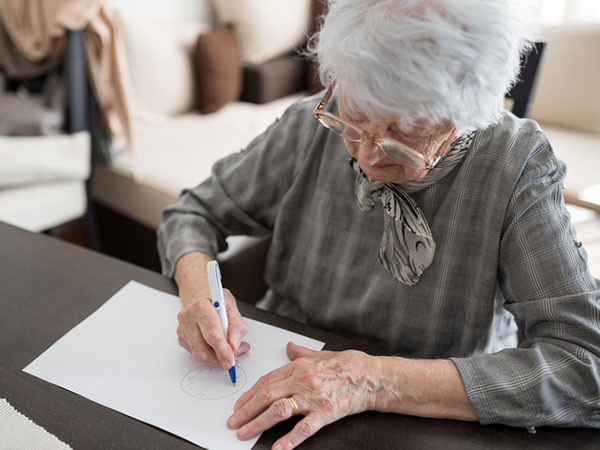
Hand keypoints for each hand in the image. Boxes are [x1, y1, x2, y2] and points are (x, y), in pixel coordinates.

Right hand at [176, 287, 249, 368]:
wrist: (202, 297)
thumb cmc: (217, 302)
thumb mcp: (232, 308)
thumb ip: (237, 326)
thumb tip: (234, 345)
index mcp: (200, 307)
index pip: (212, 334)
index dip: (223, 350)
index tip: (231, 360)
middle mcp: (188, 318)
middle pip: (203, 349)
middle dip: (220, 358)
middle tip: (233, 361)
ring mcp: (183, 330)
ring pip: (199, 354)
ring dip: (216, 358)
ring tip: (230, 352)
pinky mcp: (182, 339)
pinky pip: (197, 354)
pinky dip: (210, 355)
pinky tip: (219, 348)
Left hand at [227, 342, 380, 449]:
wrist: (374, 376)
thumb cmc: (350, 365)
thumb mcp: (321, 354)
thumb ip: (301, 352)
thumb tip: (288, 347)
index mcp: (300, 366)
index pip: (267, 381)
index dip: (249, 394)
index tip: (238, 404)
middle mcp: (303, 380)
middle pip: (266, 395)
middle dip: (246, 410)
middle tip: (232, 421)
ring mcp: (314, 397)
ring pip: (279, 410)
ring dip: (258, 422)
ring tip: (244, 432)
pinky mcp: (327, 411)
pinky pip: (305, 427)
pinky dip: (289, 439)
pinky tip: (278, 448)